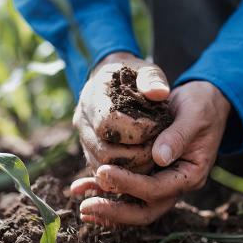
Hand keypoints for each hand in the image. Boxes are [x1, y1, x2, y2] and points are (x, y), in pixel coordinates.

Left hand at [71, 80, 230, 225]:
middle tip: (87, 206)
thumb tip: (159, 158)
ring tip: (81, 205)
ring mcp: (161, 182)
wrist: (203, 102)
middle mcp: (175, 185)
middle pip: (145, 211)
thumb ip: (178, 136)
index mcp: (190, 175)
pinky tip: (82, 188)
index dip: (129, 184)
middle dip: (115, 212)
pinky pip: (126, 191)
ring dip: (107, 207)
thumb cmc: (201, 106)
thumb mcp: (194, 115)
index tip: (104, 171)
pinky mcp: (148, 175)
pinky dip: (105, 191)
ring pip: (133, 205)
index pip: (157, 190)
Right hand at [73, 52, 168, 173]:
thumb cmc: (133, 74)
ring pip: (102, 165)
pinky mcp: (90, 150)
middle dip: (135, 155)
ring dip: (130, 167)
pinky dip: (123, 172)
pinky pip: (102, 170)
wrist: (113, 79)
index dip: (136, 131)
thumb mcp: (146, 70)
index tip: (156, 127)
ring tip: (153, 156)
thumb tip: (160, 93)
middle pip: (104, 151)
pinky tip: (144, 163)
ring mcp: (84, 137)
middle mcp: (83, 120)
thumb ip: (152, 79)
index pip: (108, 123)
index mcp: (93, 97)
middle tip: (158, 148)